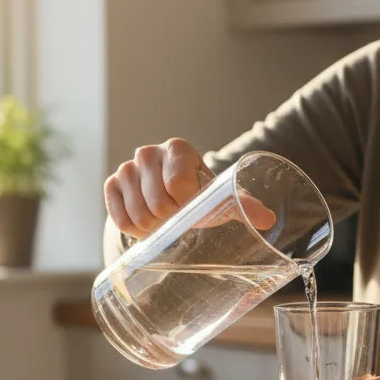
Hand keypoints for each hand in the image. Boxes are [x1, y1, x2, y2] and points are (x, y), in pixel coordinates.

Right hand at [103, 138, 274, 238]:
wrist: (166, 194)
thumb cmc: (198, 195)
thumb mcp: (220, 198)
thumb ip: (243, 206)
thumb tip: (268, 220)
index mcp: (179, 149)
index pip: (178, 186)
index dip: (187, 206)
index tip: (193, 207)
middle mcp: (149, 153)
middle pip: (157, 203)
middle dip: (170, 220)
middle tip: (178, 219)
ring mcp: (127, 167)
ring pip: (138, 214)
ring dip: (153, 228)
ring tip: (164, 223)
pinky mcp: (111, 184)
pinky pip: (119, 219)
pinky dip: (134, 230)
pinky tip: (146, 226)